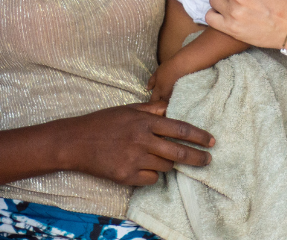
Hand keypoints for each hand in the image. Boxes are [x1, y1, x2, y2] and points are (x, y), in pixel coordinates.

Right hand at [59, 103, 213, 185]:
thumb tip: (172, 107)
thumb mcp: (127, 109)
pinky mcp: (126, 176)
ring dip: (170, 163)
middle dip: (197, 157)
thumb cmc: (102, 122)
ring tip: (166, 159)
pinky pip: (151, 179)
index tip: (211, 141)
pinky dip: (153, 175)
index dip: (199, 136)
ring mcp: (135, 160)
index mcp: (144, 122)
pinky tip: (147, 168)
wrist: (75, 142)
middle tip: (208, 160)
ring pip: (166, 166)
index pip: (180, 129)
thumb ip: (151, 109)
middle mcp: (142, 140)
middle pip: (179, 152)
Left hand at [147, 63, 182, 103]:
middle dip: (160, 102)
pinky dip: (173, 98)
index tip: (151, 101)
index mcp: (159, 90)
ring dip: (167, 101)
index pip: (153, 100)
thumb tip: (147, 88)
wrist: (182, 66)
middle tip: (159, 100)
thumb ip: (151, 81)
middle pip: (161, 102)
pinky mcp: (180, 93)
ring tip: (167, 98)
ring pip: (169, 101)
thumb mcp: (157, 73)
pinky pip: (175, 98)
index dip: (151, 101)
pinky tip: (174, 95)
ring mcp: (173, 94)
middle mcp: (166, 95)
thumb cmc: (168, 68)